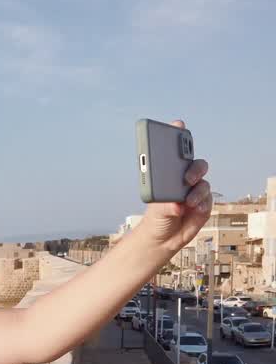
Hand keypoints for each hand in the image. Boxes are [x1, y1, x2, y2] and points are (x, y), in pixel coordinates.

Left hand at [138, 121, 211, 255]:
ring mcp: (196, 191)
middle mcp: (185, 179)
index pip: (175, 151)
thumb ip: (165, 206)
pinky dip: (201, 204)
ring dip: (197, 191)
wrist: (162, 238)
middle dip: (194, 168)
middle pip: (196, 164)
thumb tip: (177, 206)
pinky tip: (192, 210)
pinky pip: (207, 200)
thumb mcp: (156, 210)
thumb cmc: (156, 217)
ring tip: (186, 202)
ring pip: (203, 184)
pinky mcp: (203, 205)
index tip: (178, 125)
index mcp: (170, 173)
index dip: (178, 135)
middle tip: (187, 177)